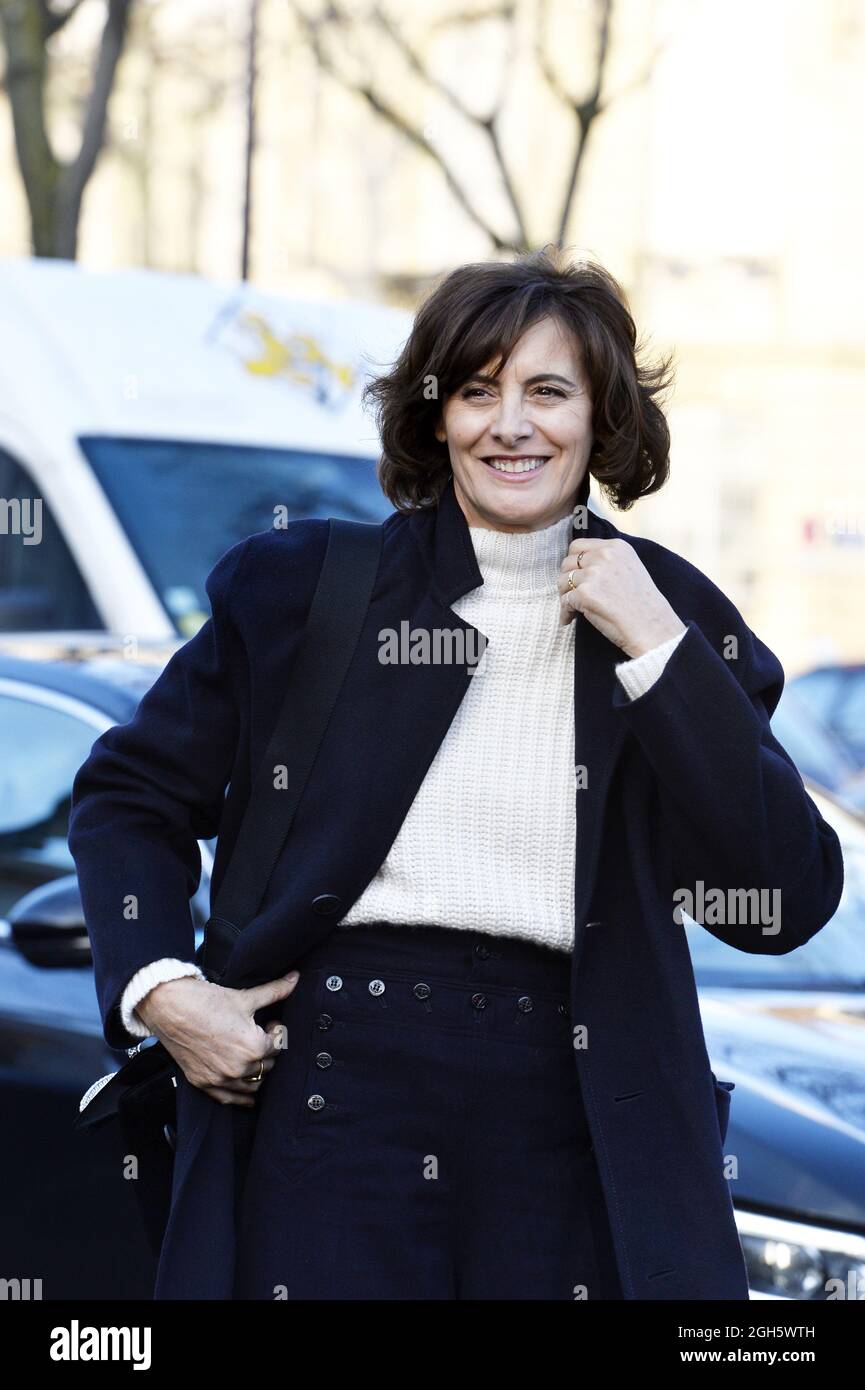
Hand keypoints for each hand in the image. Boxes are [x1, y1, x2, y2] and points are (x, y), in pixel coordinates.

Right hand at [135, 971, 300, 1106]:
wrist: (170, 1007)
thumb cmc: (206, 1001)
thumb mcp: (245, 996)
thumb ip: (275, 991)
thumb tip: (295, 978)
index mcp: (253, 1047)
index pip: (278, 1046)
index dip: (276, 1031)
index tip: (270, 1023)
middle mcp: (239, 1068)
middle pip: (268, 1066)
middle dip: (267, 1051)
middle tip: (260, 1035)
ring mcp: (220, 1079)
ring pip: (253, 1086)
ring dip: (257, 1072)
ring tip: (251, 1055)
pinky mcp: (204, 1083)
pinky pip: (229, 1099)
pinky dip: (240, 1096)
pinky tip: (246, 1092)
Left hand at [557, 537, 686, 656]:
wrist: (653, 628)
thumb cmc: (643, 604)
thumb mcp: (631, 568)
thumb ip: (608, 561)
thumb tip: (581, 565)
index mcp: (616, 547)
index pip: (578, 545)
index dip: (574, 562)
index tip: (576, 576)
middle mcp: (603, 556)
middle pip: (567, 562)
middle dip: (567, 579)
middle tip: (572, 594)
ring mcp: (593, 574)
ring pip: (562, 581)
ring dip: (564, 596)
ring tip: (573, 608)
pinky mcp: (584, 594)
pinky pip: (564, 601)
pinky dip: (565, 613)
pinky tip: (569, 620)